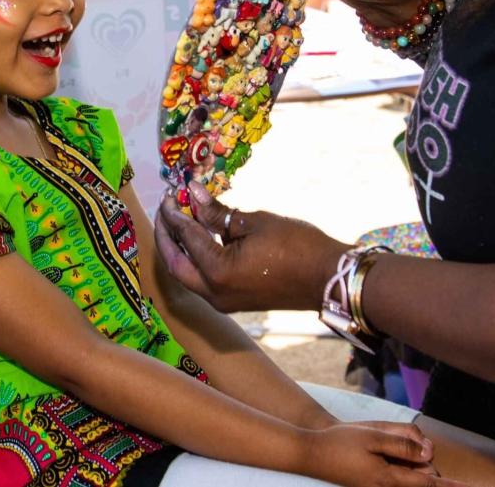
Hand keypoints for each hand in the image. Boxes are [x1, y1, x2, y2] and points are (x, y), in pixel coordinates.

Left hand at [154, 183, 350, 311]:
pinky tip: (199, 236)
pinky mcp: (233, 300)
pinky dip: (196, 258)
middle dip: (166, 235)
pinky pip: (203, 279)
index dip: (176, 213)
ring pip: (187, 274)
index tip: (172, 193)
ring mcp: (223, 301)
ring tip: (179, 218)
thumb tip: (193, 194)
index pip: (186, 237)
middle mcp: (214, 293)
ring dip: (179, 247)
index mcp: (217, 272)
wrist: (328, 278)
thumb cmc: (297, 246)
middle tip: (166, 208)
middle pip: (175, 263)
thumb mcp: (254, 222)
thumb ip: (218, 213)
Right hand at [305, 422, 453, 486]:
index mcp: (387, 479)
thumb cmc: (341, 442)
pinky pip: (396, 476)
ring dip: (408, 460)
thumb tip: (428, 453)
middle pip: (421, 478)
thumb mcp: (374, 437)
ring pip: (408, 476)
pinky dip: (398, 464)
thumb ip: (404, 445)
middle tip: (399, 439)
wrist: (312, 453)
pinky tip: (380, 450)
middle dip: (420, 459)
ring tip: (382, 443)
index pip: (428, 485)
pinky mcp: (371, 485)